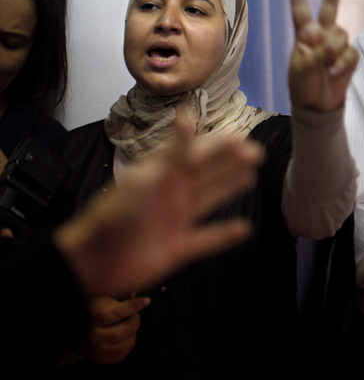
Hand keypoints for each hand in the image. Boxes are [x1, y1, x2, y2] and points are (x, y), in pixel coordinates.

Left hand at [55, 116, 262, 296]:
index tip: (240, 135)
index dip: (216, 144)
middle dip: (230, 162)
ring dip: (230, 187)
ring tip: (251, 176)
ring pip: (210, 199)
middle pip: (206, 174)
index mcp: (162, 175)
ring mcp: (176, 220)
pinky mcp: (178, 248)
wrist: (92, 263)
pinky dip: (225, 235)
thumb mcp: (146, 180)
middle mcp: (172, 194)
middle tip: (256, 152)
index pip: (193, 152)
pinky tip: (244, 228)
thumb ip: (173, 152)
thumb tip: (186, 116)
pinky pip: (207, 239)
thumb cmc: (114, 216)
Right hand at [82, 296, 148, 364]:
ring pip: (129, 343)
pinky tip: (120, 339)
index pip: (118, 313)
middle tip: (134, 317)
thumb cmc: (95, 314)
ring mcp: (99, 350)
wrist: (78, 335)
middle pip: (126, 329)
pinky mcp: (103, 360)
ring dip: (132, 334)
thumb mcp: (104, 304)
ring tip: (125, 328)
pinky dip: (127, 344)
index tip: (147, 301)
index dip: (134, 306)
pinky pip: (125, 353)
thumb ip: (121, 304)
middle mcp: (96, 336)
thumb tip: (142, 301)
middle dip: (135, 321)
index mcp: (95, 319)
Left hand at [287, 0, 358, 111]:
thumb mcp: (301, 68)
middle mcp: (321, 34)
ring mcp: (336, 45)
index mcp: (303, 34)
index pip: (300, 8)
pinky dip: (342, 62)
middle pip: (331, 5)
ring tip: (325, 66)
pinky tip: (334, 72)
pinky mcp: (349, 57)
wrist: (316, 105)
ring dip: (333, 49)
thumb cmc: (302, 85)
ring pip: (341, 34)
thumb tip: (328, 41)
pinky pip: (350, 52)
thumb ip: (314, 52)